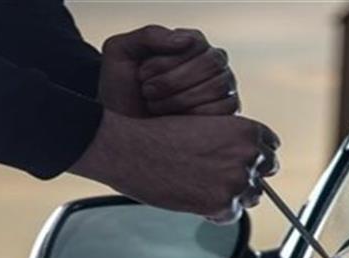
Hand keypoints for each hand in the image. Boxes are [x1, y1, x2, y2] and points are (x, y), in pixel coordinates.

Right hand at [69, 110, 278, 221]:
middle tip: (220, 178)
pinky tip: (196, 199)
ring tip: (204, 188)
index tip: (243, 161)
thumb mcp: (203, 126)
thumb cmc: (157, 135)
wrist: (131, 150)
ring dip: (233, 196)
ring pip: (251, 197)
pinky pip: (232, 216)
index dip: (254, 155)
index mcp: (245, 131)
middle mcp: (247, 156)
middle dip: (247, 176)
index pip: (269, 147)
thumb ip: (229, 142)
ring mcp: (236, 182)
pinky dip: (216, 213)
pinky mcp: (221, 205)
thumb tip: (241, 162)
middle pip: (265, 174)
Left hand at [99, 25, 238, 116]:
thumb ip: (150, 36)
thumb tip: (188, 40)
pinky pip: (224, 109)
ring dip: (180, 100)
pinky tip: (175, 121)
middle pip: (210, 64)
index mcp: (191, 42)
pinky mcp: (227, 111)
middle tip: (148, 93)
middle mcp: (212, 61)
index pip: (194, 44)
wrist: (124, 129)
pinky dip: (195, 115)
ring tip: (156, 106)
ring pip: (217, 86)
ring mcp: (223, 86)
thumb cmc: (123, 89)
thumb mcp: (121, 52)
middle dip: (172, 82)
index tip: (142, 75)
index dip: (165, 62)